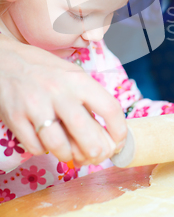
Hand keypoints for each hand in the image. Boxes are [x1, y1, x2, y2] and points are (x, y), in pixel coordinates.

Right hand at [0, 35, 126, 164]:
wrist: (5, 60)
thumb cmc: (44, 69)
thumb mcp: (71, 75)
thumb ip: (88, 99)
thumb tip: (106, 133)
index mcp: (78, 80)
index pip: (110, 108)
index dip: (119, 132)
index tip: (118, 143)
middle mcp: (59, 92)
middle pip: (86, 134)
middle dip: (95, 153)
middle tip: (95, 156)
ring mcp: (36, 106)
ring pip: (59, 146)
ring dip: (68, 156)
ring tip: (69, 153)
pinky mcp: (15, 118)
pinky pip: (35, 147)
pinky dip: (43, 150)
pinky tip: (45, 142)